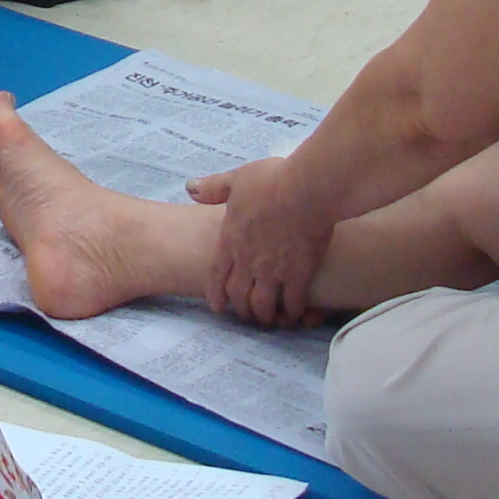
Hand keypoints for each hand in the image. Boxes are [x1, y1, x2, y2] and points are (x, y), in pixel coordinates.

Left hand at [199, 161, 336, 329]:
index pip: (216, 275)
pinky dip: (291, 312)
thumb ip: (214, 187)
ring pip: (262, 304)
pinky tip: (295, 314)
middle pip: (238, 295)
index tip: (217, 307)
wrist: (306, 188)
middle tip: (246, 314)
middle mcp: (248, 260)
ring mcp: (273, 270)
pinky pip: (292, 303)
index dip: (215, 294)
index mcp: (231, 239)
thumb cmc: (272, 180)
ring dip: (264, 315)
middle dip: (240, 309)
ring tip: (269, 319)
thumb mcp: (237, 178)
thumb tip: (191, 189)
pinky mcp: (299, 274)